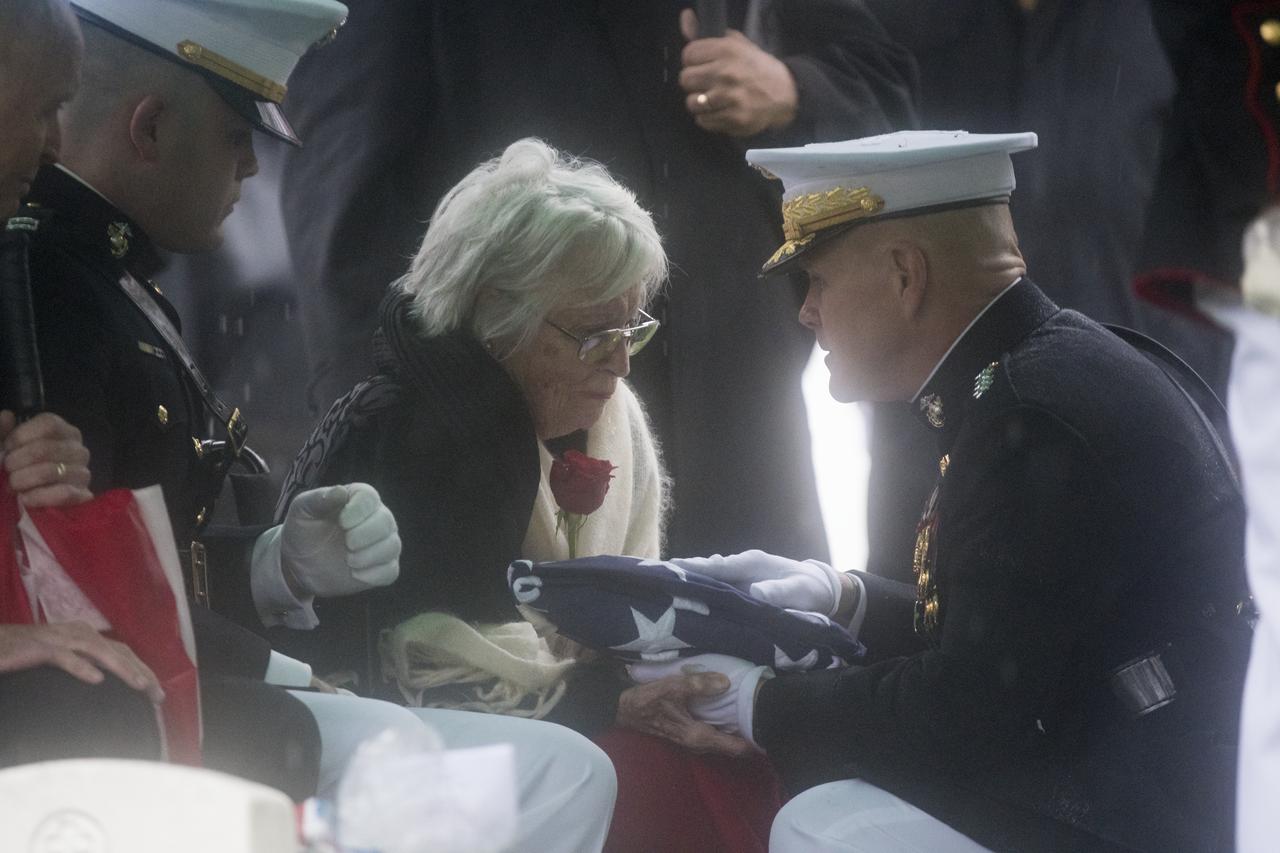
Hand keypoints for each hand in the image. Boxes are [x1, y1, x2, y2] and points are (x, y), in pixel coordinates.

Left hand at [0, 410, 91, 506]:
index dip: (21, 435)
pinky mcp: (83, 495)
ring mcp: (83, 473)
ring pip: (50, 471)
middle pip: (45, 448)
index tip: (6, 447)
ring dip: (23, 480)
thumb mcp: (7, 447)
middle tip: (7, 470)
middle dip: (17, 461)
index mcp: (64, 432)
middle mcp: (78, 450)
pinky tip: (25, 498)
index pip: (49, 425)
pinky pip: (62, 493)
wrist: (30, 498)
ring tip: (12, 486)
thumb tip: (7, 416)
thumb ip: (3, 432)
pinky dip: (38, 496)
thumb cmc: (19, 468)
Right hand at [0, 622, 163, 701]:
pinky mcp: (41, 648)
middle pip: (119, 651)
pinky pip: (66, 657)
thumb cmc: (27, 654)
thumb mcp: (62, 657)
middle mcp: (80, 633)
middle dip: (142, 672)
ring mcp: (61, 638)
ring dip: (122, 668)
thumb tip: (105, 684)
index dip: (143, 669)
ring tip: (139, 685)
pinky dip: (82, 667)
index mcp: (86, 635)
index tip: (157, 692)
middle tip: (158, 695)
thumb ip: (84, 664)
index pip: (123, 652)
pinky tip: (96, 679)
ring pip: (100, 652)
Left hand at [279, 483, 400, 597]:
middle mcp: (377, 518)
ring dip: (369, 556)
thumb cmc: (304, 531)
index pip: (370, 497)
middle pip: (386, 522)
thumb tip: (341, 491)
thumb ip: (318, 499)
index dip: (358, 510)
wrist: (300, 564)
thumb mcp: (302, 511)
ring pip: (392, 547)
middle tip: (347, 544)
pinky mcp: (382, 568)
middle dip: (365, 535)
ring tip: (349, 560)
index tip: (341, 522)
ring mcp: (382, 544)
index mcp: (359, 500)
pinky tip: (355, 574)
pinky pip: (390, 571)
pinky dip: (374, 575)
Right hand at [617, 668, 756, 756]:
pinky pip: (712, 735)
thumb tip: (726, 683)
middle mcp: (697, 743)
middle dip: (747, 737)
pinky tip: (728, 715)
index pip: (734, 747)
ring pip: (721, 742)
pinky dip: (723, 729)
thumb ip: (699, 685)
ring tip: (752, 717)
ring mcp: (691, 740)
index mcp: (697, 736)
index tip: (769, 730)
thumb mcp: (673, 687)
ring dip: (735, 734)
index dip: (753, 742)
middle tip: (765, 720)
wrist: (623, 710)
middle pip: (730, 747)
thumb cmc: (647, 700)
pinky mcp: (686, 734)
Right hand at [670, 550, 843, 616]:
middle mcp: (740, 567)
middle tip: (653, 576)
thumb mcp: (799, 592)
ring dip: (686, 581)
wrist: (822, 589)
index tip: (671, 569)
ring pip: (707, 578)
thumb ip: (778, 592)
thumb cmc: (810, 590)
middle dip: (681, 572)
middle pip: (705, 569)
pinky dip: (697, 589)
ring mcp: (738, 577)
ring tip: (658, 586)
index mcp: (751, 563)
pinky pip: (714, 587)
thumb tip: (754, 593)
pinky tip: (681, 597)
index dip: (694, 569)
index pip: (717, 567)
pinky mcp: (739, 587)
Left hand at [679, 8, 797, 136]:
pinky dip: (709, 118)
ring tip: (712, 100)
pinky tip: (720, 111)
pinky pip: (703, 121)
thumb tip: (684, 16)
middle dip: (693, 82)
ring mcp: (729, 98)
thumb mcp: (737, 44)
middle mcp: (726, 73)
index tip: (701, 65)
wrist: (785, 93)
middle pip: (686, 79)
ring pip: (691, 103)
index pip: (688, 54)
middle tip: (706, 84)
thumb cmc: (756, 67)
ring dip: (699, 102)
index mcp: (727, 50)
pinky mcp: (733, 119)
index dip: (692, 61)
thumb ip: (708, 34)